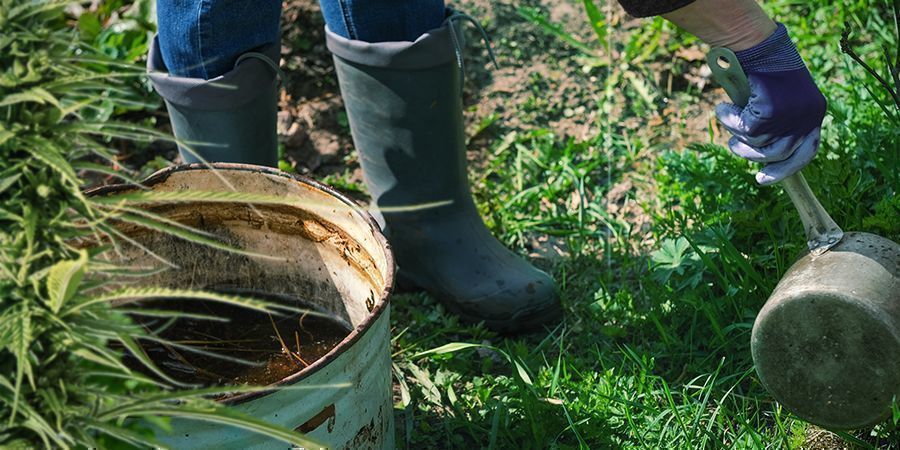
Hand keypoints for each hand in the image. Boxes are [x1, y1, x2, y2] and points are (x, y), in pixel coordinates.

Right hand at [715, 23, 826, 184]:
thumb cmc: (765, 69)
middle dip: (752, 155)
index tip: (762, 179)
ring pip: (758, 144)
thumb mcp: (780, 99)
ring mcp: (791, 116)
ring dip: (737, 134)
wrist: (758, 45)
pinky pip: (744, 129)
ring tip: (728, 116)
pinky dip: (729, 120)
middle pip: (779, 154)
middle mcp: (808, 117)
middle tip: (735, 146)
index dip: (784, 169)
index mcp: (814, 114)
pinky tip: (723, 107)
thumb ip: (779, 124)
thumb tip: (762, 152)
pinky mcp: (771, 112)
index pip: (807, 152)